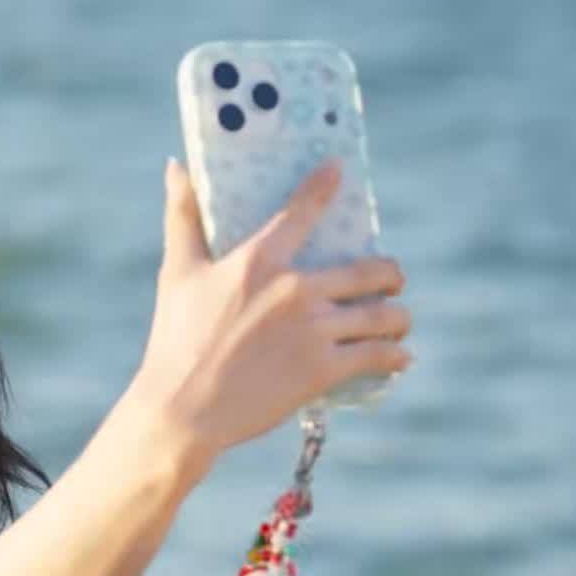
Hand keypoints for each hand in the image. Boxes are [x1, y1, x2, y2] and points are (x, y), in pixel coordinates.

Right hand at [137, 157, 412, 480]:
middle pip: (368, 271)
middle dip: (389, 274)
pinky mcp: (321, 370)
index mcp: (260, 260)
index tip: (340, 171)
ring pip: (381, 316)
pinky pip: (375, 355)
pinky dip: (394, 356)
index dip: (325, 185)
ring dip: (398, 317)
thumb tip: (174, 165)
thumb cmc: (174, 341)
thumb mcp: (177, 274)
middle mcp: (294, 289)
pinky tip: (401, 357)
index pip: (303, 210)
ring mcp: (313, 330)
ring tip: (399, 321)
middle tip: (393, 279)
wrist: (181, 410)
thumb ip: (182, 217)